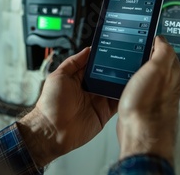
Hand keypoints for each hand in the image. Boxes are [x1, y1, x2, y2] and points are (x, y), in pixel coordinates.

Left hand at [17, 48, 117, 166]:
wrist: (53, 130)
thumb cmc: (50, 105)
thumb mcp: (58, 76)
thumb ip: (73, 62)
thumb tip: (87, 50)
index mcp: (78, 79)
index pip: (94, 65)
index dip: (102, 58)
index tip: (113, 49)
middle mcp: (89, 89)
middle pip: (107, 75)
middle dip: (115, 69)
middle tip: (125, 61)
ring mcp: (97, 101)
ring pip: (114, 88)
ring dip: (121, 82)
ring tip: (129, 73)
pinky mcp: (104, 113)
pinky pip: (117, 103)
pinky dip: (123, 97)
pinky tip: (128, 90)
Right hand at [117, 36, 179, 164]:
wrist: (140, 135)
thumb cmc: (149, 106)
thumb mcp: (158, 69)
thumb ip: (163, 51)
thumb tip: (161, 38)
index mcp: (171, 71)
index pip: (164, 49)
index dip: (152, 41)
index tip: (141, 35)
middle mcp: (164, 83)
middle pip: (153, 62)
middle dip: (141, 54)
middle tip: (129, 48)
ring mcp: (152, 94)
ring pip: (143, 75)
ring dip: (133, 69)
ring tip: (122, 64)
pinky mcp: (140, 104)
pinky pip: (134, 87)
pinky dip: (127, 82)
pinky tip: (120, 82)